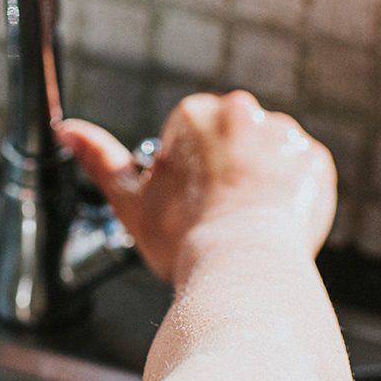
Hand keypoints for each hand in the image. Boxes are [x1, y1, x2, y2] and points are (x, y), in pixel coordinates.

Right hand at [59, 91, 335, 283]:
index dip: (183, 174)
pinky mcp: (315, 162)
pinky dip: (287, 193)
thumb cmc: (182, 237)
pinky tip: (269, 219)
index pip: (187, 136)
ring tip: (241, 221)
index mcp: (196, 113)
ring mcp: (284, 136)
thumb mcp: (128, 198)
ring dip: (256, 178)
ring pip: (265, 154)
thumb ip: (97, 157)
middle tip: (211, 214)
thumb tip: (65, 129)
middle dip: (221, 169)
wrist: (242, 268)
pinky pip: (299, 172)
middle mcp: (243, 112)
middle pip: (228, 139)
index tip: (185, 203)